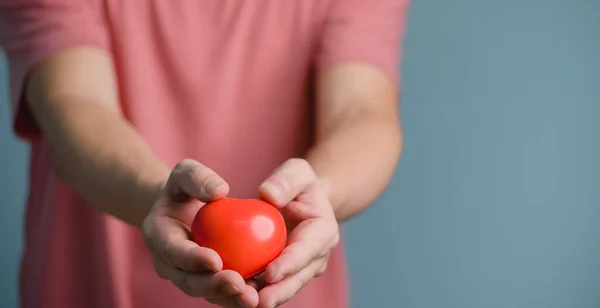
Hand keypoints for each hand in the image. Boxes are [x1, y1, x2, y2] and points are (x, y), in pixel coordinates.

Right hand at [142, 159, 259, 307]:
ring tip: (252, 298)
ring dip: (228, 298)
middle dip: (213, 286)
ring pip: (205, 293)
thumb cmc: (186, 186)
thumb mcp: (186, 172)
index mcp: (158, 236)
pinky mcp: (203, 282)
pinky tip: (260, 296)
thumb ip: (198, 178)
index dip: (193, 259)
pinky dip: (236, 298)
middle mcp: (168, 263)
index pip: (174, 251)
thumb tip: (220, 191)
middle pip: (188, 280)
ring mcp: (184, 276)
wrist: (181, 208)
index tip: (216, 260)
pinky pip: (220, 294)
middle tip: (238, 284)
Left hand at [255, 158, 339, 307]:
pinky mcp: (283, 276)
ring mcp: (300, 270)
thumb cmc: (299, 184)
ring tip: (242, 303)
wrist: (303, 200)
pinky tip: (231, 297)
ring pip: (282, 289)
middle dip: (278, 292)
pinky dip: (252, 293)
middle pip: (297, 279)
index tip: (270, 272)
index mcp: (323, 232)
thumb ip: (286, 181)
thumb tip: (268, 195)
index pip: (306, 251)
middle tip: (256, 300)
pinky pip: (268, 287)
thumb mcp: (297, 172)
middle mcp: (315, 257)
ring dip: (264, 298)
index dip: (290, 264)